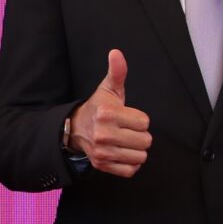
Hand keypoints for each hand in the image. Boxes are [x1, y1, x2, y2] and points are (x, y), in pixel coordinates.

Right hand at [69, 49, 151, 176]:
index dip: (139, 119)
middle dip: (140, 135)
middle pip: (145, 141)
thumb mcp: (108, 89)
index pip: (144, 122)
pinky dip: (131, 163)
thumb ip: (117, 72)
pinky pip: (131, 170)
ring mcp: (103, 152)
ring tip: (125, 141)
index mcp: (107, 113)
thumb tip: (116, 53)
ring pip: (141, 156)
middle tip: (127, 130)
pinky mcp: (103, 165)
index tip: (127, 116)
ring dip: (136, 150)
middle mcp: (103, 134)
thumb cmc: (98, 108)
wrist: (77, 128)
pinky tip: (123, 153)